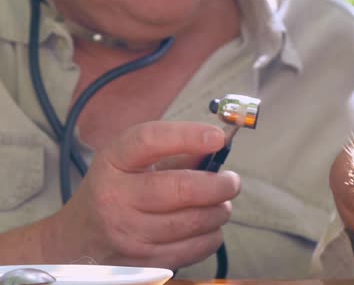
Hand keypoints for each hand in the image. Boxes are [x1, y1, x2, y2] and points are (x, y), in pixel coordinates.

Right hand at [45, 121, 240, 268]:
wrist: (77, 240)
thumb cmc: (114, 191)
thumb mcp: (132, 162)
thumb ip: (174, 151)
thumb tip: (218, 143)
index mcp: (114, 162)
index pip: (149, 140)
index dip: (187, 136)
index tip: (218, 137)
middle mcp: (117, 197)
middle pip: (182, 189)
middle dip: (219, 184)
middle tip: (231, 181)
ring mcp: (130, 234)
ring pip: (195, 221)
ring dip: (219, 210)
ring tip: (220, 203)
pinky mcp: (146, 262)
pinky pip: (196, 248)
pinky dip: (212, 234)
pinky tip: (207, 225)